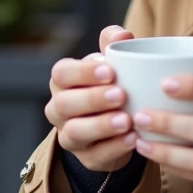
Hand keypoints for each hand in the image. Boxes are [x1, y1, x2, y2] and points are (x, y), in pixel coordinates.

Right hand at [45, 25, 136, 171]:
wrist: (118, 124)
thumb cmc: (112, 84)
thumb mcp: (113, 63)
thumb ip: (114, 45)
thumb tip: (123, 35)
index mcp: (63, 81)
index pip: (62, 73)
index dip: (83, 72)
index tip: (110, 70)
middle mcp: (59, 109)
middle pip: (64, 104)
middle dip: (93, 99)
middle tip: (121, 95)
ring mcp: (69, 136)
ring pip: (75, 132)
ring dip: (101, 126)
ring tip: (127, 120)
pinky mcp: (87, 158)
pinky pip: (95, 155)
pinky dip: (115, 148)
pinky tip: (133, 139)